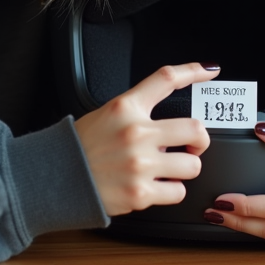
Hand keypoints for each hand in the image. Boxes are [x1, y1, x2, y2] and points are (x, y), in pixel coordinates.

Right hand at [75, 63, 218, 215]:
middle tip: (192, 145)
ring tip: (168, 170)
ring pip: (193, 165)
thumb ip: (136, 113)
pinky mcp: (140, 194)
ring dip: (185, 168)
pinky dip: (172, 191)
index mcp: (126, 107)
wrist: (55, 178)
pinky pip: (178, 192)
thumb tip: (168, 123)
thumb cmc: (79, 147)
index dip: (193, 72)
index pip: (166, 79)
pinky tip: (156, 187)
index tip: (209, 71)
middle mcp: (136, 133)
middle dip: (200, 140)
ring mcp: (140, 165)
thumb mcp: (105, 115)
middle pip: (196, 128)